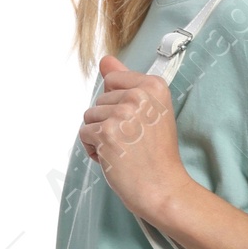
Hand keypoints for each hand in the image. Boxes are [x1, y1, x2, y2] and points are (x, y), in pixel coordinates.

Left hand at [78, 56, 191, 222]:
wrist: (163, 189)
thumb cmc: (156, 155)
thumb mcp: (149, 111)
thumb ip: (126, 82)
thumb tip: (105, 60)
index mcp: (153, 86)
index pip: (113, 79)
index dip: (118, 103)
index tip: (137, 123)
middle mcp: (139, 96)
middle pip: (100, 98)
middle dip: (108, 121)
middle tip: (132, 142)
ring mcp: (122, 114)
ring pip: (90, 116)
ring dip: (99, 136)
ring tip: (123, 150)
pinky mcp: (106, 134)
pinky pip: (84, 134)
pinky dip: (93, 150)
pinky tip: (113, 159)